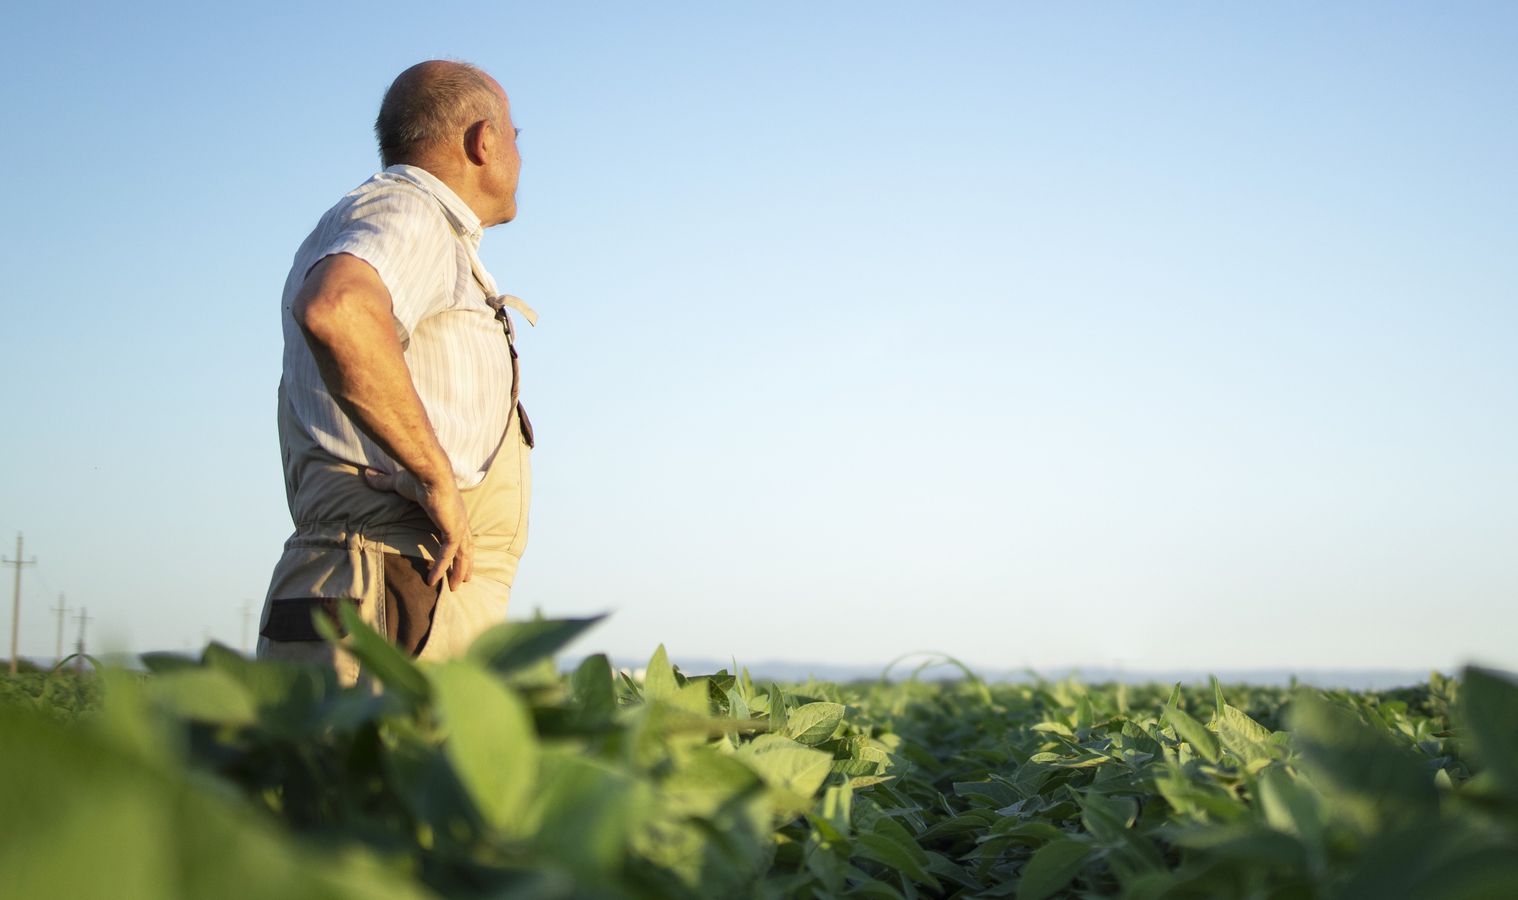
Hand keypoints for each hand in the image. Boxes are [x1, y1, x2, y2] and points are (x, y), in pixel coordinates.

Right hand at [365, 468, 474, 589]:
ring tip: (455, 587)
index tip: (458, 559)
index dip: (460, 547)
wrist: (427, 472)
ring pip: (462, 555)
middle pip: (466, 547)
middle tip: (463, 581)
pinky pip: (447, 555)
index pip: (459, 533)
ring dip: (458, 571)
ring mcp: (458, 526)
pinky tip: (433, 581)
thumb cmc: (417, 475)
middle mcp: (459, 520)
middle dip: (465, 564)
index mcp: (452, 511)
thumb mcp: (398, 483)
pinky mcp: (453, 531)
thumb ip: (384, 482)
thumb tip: (367, 474)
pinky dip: (440, 568)